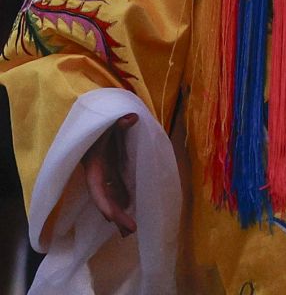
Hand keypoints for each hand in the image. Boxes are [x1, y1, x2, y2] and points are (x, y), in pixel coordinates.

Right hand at [80, 113, 136, 235]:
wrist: (93, 114)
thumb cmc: (99, 119)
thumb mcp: (106, 121)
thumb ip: (117, 122)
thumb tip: (132, 118)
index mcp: (94, 164)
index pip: (98, 189)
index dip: (105, 204)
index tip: (113, 219)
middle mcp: (98, 170)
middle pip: (105, 197)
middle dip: (115, 215)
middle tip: (131, 231)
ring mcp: (104, 169)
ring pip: (111, 194)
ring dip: (119, 210)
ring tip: (130, 229)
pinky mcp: (111, 164)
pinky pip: (117, 184)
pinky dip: (123, 195)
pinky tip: (130, 206)